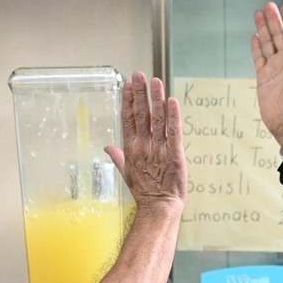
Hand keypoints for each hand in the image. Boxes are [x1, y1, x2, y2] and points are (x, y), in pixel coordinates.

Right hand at [105, 72, 186, 210]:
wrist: (159, 207)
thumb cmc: (145, 192)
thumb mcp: (127, 173)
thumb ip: (118, 157)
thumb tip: (107, 147)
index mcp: (132, 149)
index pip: (128, 119)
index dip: (128, 100)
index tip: (128, 84)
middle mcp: (144, 146)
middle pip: (141, 115)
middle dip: (140, 93)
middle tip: (139, 74)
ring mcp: (159, 150)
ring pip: (157, 119)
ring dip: (156, 99)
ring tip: (155, 81)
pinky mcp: (175, 155)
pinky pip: (174, 133)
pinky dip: (174, 117)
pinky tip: (172, 102)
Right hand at [251, 2, 282, 153]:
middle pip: (279, 35)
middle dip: (273, 20)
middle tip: (267, 5)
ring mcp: (274, 68)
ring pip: (267, 44)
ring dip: (263, 29)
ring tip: (257, 14)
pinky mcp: (263, 77)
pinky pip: (259, 58)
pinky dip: (256, 47)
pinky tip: (254, 37)